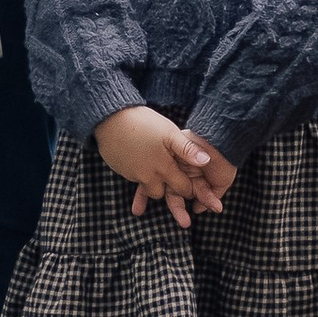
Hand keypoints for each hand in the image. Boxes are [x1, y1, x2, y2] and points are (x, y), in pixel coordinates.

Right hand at [95, 105, 224, 228]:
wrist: (110, 119)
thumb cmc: (143, 123)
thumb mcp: (169, 132)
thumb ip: (187, 149)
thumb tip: (207, 161)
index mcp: (164, 168)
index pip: (182, 188)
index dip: (191, 190)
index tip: (197, 191)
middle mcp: (148, 176)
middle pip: (164, 195)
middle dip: (172, 197)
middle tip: (179, 196)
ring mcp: (134, 175)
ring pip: (149, 189)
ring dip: (155, 188)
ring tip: (160, 180)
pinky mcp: (123, 170)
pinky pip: (136, 182)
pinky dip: (140, 180)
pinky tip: (142, 168)